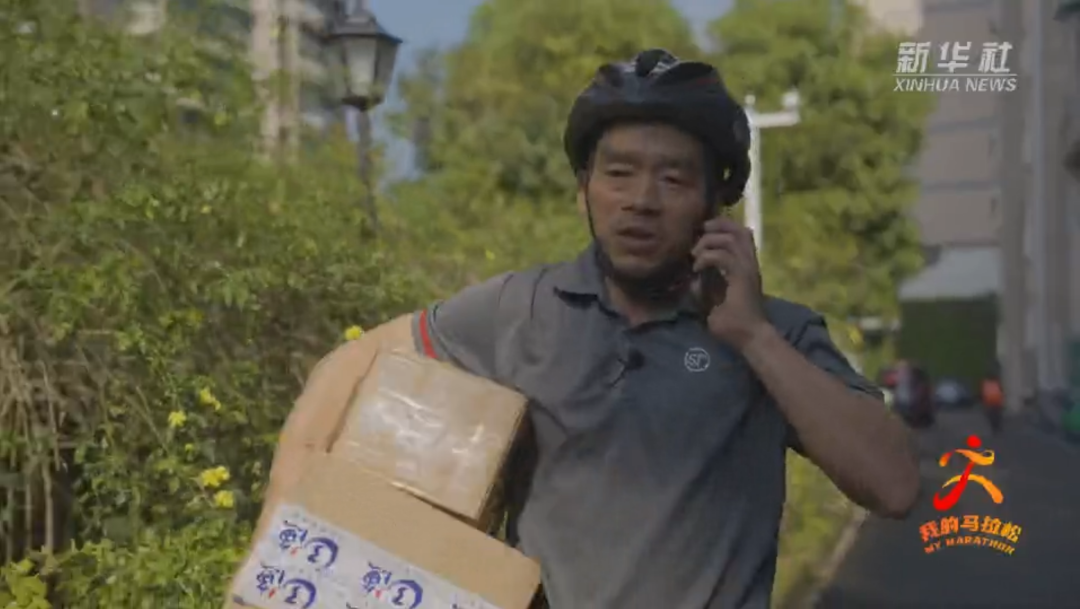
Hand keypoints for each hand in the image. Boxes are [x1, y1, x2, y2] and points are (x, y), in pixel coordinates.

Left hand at [691, 217, 769, 349]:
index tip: (703, 233)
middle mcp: (749, 263)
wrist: (750, 337)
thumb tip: (692, 282)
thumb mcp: (712, 303)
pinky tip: (697, 267)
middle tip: (699, 234)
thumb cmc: (733, 324)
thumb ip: (704, 289)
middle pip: (738, 229)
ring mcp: (747, 268)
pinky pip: (723, 256)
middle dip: (717, 225)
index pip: (740, 234)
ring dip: (709, 241)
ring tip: (695, 254)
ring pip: (730, 238)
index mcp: (745, 266)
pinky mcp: (742, 276)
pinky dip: (707, 257)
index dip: (723, 227)